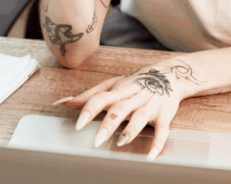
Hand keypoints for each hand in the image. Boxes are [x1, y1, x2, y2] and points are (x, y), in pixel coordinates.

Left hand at [52, 60, 205, 160]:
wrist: (169, 75)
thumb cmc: (135, 83)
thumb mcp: (112, 85)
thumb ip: (87, 96)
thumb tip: (60, 103)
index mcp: (119, 90)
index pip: (101, 98)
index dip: (90, 110)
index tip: (78, 125)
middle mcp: (133, 97)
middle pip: (120, 109)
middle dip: (109, 124)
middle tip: (97, 141)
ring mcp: (149, 105)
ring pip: (140, 117)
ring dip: (131, 130)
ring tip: (120, 142)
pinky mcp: (164, 115)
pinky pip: (162, 130)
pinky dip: (158, 143)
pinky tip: (150, 156)